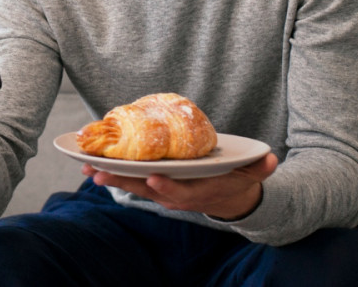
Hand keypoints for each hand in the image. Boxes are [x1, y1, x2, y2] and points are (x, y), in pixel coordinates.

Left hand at [82, 152, 278, 219]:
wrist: (224, 197)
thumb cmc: (235, 180)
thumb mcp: (251, 174)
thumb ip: (259, 167)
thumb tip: (271, 158)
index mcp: (197, 192)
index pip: (180, 193)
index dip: (166, 187)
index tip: (152, 179)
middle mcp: (174, 194)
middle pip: (145, 190)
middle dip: (122, 182)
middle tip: (99, 173)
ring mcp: (160, 190)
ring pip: (131, 185)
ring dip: (109, 177)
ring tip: (86, 168)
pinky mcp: (149, 183)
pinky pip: (128, 179)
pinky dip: (110, 172)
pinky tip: (88, 163)